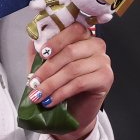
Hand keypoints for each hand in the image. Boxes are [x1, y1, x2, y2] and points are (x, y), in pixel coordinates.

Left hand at [28, 22, 112, 139]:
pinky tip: (50, 100)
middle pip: (70, 51)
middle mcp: (96, 45)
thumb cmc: (60, 83)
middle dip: (48, 68)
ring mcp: (103, 61)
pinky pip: (80, 83)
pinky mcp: (106, 78)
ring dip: (52, 83)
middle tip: (33, 82)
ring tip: (38, 94)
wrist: (74, 110)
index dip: (56, 41)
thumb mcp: (44, 63)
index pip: (72, 30)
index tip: (42, 53)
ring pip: (73, 69)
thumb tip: (34, 35)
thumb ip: (39, 47)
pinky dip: (61, 92)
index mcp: (83, 35)